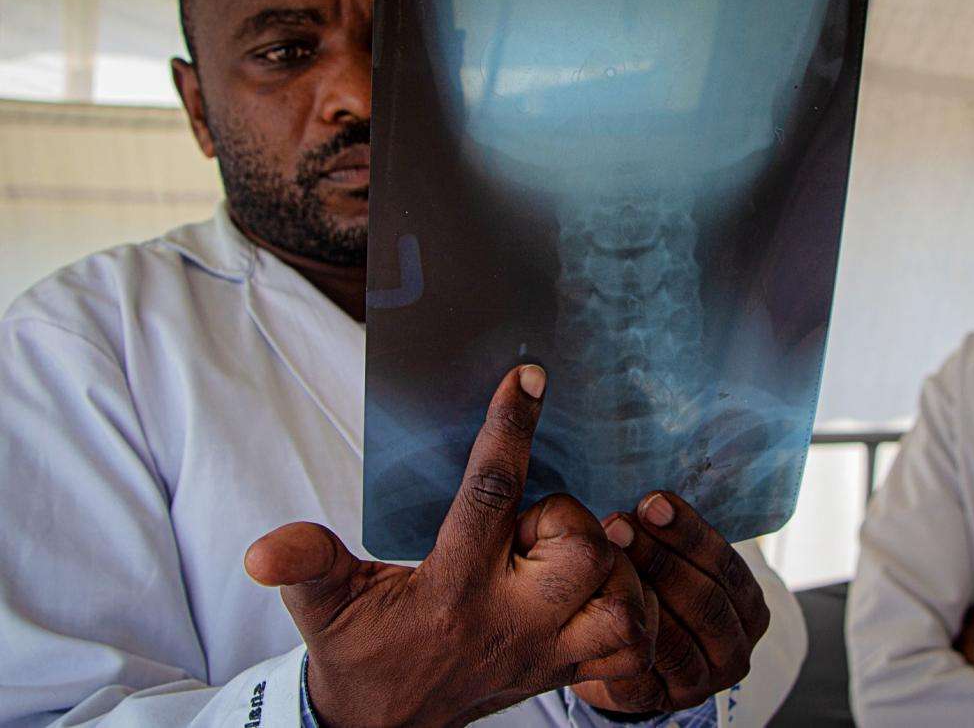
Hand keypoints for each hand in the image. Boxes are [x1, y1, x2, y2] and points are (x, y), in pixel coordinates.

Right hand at [244, 366, 652, 727]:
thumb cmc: (362, 652)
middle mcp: (511, 621)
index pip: (490, 493)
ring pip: (619, 597)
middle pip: (581, 547)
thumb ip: (305, 565)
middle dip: (565, 520)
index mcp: (453, 588)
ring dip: (608, 569)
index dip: (510, 428)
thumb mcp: (325, 606)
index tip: (527, 377)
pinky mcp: (571, 674)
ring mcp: (548, 653)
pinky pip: (632, 646)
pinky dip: (633, 615)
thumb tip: (263, 550)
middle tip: (532, 528)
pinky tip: (605, 594)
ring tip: (568, 562)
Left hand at [573, 491, 770, 714]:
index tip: (652, 503)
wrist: (616, 650)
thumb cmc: (651, 590)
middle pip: (706, 601)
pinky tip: (601, 603)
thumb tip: (654, 494)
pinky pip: (646, 669)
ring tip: (604, 554)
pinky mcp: (661, 701)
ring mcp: (701, 682)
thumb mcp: (674, 562)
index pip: (728, 568)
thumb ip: (673, 534)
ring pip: (679, 637)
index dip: (690, 533)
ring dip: (639, 591)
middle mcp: (735, 649)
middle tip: (618, 524)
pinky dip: (626, 635)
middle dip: (660, 557)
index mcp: (750, 609)